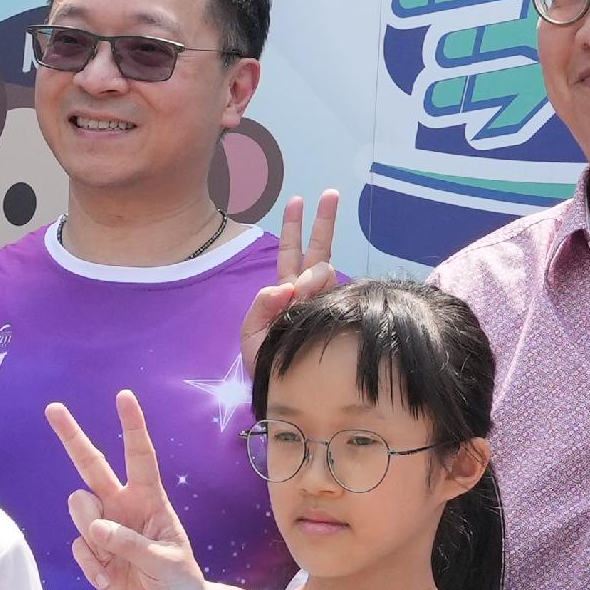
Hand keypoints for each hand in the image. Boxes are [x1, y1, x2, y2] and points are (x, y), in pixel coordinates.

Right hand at [51, 393, 211, 589]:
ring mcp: (105, 529)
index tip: (123, 396)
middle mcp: (123, 507)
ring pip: (79, 508)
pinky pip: (78, 548)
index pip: (140, 457)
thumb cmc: (180, 581)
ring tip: (113, 561)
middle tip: (53, 408)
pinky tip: (108, 581)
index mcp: (150, 501)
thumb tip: (96, 528)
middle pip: (91, 466)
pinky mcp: (93, 554)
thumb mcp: (164, 562)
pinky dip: (91, 566)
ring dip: (91, 533)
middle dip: (72, 436)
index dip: (132, 426)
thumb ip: (130, 544)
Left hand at [236, 190, 341, 376]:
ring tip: (308, 286)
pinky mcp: (338, 318)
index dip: (294, 226)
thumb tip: (286, 286)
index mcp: (286, 293)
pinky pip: (336, 297)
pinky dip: (327, 291)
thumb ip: (262, 308)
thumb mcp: (251, 336)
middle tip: (331, 192)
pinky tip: (325, 291)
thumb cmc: (266, 367)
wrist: (284, 397)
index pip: (291, 252)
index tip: (298, 200)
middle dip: (323, 220)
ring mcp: (326, 305)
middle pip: (317, 249)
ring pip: (328, 271)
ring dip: (319, 269)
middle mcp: (309, 294)